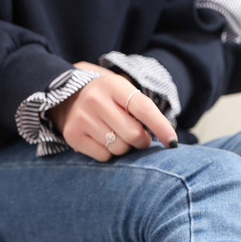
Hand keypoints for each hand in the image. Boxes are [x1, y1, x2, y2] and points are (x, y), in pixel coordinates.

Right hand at [48, 62, 177, 160]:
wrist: (67, 96)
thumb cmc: (107, 98)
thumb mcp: (124, 93)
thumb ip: (143, 110)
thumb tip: (169, 137)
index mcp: (114, 85)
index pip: (143, 108)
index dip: (160, 126)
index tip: (172, 142)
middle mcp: (96, 100)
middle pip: (133, 135)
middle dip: (141, 140)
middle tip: (137, 136)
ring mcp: (82, 118)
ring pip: (119, 148)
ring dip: (123, 147)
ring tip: (114, 133)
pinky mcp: (73, 135)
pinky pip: (104, 156)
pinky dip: (108, 153)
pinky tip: (101, 139)